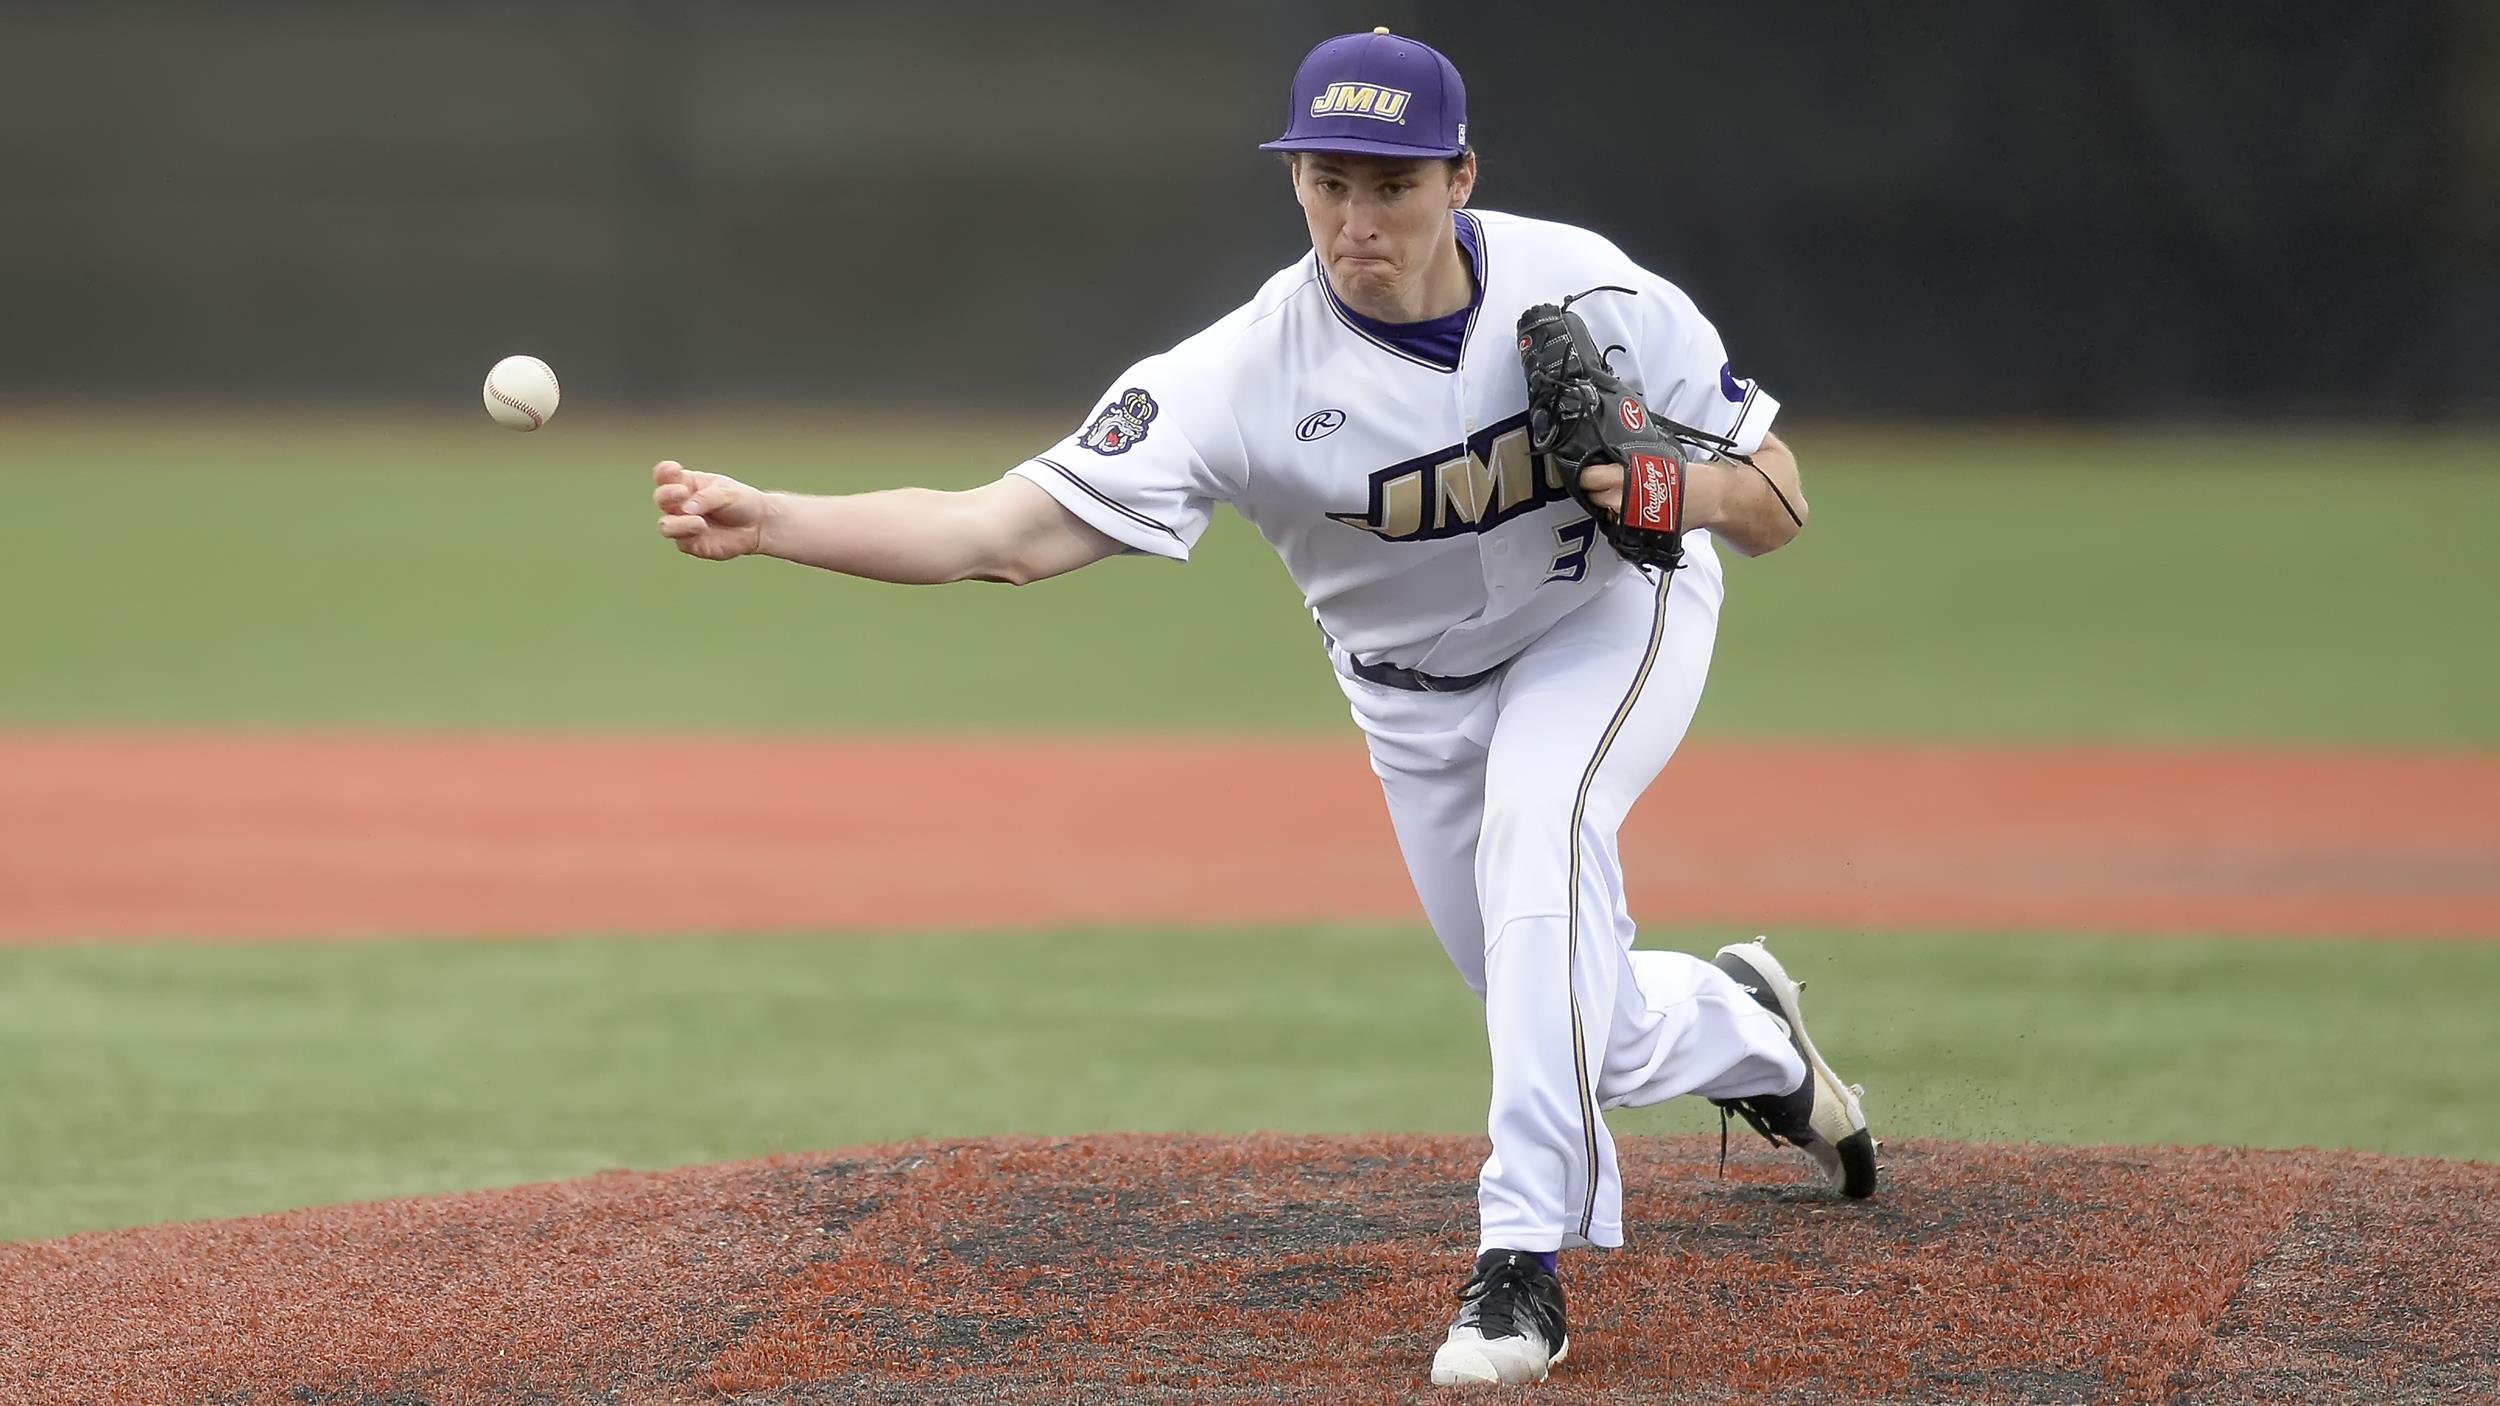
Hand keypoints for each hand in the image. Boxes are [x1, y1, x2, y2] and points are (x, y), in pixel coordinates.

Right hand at [653, 461, 769, 560]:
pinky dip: (689, 534)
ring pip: (665, 525)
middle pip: (660, 498)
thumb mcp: (727, 493)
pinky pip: (682, 542)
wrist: (759, 525)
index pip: (664, 476)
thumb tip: (685, 509)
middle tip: (682, 493)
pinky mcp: (692, 543)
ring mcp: (684, 525)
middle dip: (667, 494)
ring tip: (699, 521)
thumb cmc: (741, 502)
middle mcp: (680, 504)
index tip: (674, 469)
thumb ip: (706, 498)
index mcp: (686, 484)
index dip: (663, 472)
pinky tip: (703, 528)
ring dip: (678, 522)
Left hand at [1579, 459, 1727, 527]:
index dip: (1586, 476)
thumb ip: (1623, 463)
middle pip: (1594, 497)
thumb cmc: (1681, 474)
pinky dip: (1619, 519)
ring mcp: (1629, 519)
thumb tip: (1602, 461)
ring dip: (1608, 507)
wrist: (1707, 497)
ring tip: (1621, 498)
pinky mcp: (1638, 534)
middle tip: (1605, 486)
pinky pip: (1618, 526)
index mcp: (1625, 476)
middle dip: (1596, 492)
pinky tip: (1630, 511)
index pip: (1588, 478)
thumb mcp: (1650, 458)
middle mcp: (1623, 499)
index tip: (1588, 473)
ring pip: (1605, 513)